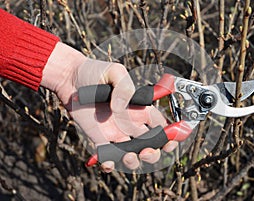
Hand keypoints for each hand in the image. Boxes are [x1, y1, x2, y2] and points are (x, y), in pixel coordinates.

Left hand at [41, 42, 177, 171]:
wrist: (69, 78)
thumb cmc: (94, 72)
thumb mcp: (114, 72)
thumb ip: (124, 88)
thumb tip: (121, 110)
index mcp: (139, 108)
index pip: (160, 124)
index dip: (170, 134)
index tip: (170, 142)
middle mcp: (130, 123)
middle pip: (151, 145)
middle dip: (153, 153)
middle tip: (146, 151)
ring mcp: (115, 132)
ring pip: (132, 155)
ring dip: (134, 161)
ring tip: (126, 156)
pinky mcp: (98, 137)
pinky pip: (107, 156)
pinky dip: (109, 163)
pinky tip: (107, 161)